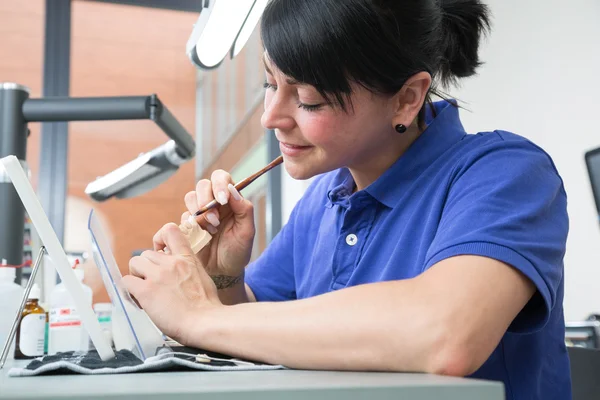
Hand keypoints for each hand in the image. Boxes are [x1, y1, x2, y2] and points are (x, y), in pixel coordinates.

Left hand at [123, 224, 221, 342]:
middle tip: (152, 283)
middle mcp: (170, 263)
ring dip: (137, 276)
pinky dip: (130, 290)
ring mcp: (157, 275)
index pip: (170, 231)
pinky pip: (126, 281)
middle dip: (147, 268)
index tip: (159, 252)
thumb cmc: (206, 306)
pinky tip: (140, 300)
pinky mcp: (145, 291)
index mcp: (186, 258)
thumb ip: (188, 268)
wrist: (204, 322)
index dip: (159, 239)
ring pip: (134, 263)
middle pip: (146, 254)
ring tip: (145, 290)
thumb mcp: (202, 276)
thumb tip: (179, 271)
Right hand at [175, 170, 254, 282]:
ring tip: (210, 230)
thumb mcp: (247, 232)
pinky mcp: (187, 226)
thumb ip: (244, 209)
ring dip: (199, 212)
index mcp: (230, 200)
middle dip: (206, 199)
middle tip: (214, 219)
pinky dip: (190, 225)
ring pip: (190, 198)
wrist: (223, 273)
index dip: (219, 184)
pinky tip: (201, 237)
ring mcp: (199, 213)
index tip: (223, 200)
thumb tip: (233, 190)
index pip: (221, 178)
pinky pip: (182, 217)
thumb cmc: (238, 251)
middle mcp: (213, 202)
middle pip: (202, 185)